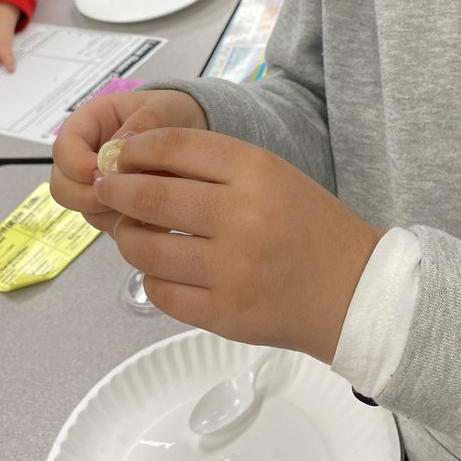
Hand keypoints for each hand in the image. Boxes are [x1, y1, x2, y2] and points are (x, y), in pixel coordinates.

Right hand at [50, 89, 206, 232]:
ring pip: (84, 210)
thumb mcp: (162, 108)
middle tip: (122, 193)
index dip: (75, 164)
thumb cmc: (171, 112)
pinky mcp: (114, 207)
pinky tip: (154, 212)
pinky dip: (127, 222)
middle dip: (87, 195)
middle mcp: (86, 158)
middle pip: (62, 187)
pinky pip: (109, 224)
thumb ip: (143, 123)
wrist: (192, 130)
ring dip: (111, 210)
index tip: (101, 172)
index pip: (62, 148)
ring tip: (148, 197)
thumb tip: (118, 149)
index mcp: (89, 125)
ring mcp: (98, 186)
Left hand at [92, 128, 382, 363]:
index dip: (135, 148)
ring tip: (131, 230)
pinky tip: (160, 266)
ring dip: (127, 235)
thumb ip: (211, 164)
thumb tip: (136, 161)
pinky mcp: (223, 315)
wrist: (354, 292)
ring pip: (146, 248)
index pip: (174, 146)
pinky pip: (161, 292)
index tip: (119, 154)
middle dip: (115, 190)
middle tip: (106, 189)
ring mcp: (230, 270)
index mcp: (256, 171)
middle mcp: (241, 217)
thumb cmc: (308, 225)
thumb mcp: (270, 173)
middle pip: (150, 195)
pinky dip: (150, 276)